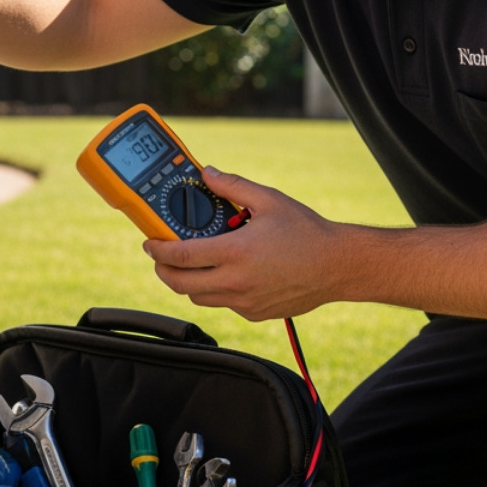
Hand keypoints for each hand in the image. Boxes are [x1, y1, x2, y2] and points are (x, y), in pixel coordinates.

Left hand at [143, 167, 343, 321]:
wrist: (337, 266)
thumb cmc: (306, 232)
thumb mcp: (269, 200)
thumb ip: (233, 186)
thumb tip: (207, 173)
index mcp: (235, 252)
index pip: (180, 256)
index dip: (157, 249)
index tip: (150, 243)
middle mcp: (236, 281)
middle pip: (181, 284)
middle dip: (163, 270)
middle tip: (161, 257)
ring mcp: (245, 301)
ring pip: (200, 297)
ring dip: (188, 282)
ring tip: (191, 263)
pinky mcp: (255, 313)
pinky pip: (224, 304)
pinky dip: (216, 290)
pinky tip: (226, 273)